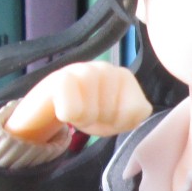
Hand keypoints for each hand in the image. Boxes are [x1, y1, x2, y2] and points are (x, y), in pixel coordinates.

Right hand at [5, 62, 150, 143]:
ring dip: (83, 120)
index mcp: (124, 77)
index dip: (122, 122)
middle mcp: (107, 68)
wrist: (51, 103)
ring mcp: (84, 69)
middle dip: (100, 122)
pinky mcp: (61, 77)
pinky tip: (62, 107)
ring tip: (77, 109)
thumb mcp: (117, 119)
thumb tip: (140, 109)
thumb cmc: (88, 109)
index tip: (109, 116)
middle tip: (88, 112)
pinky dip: (68, 116)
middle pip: (113, 115)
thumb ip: (135, 115)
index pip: (138, 111)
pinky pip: (72, 109)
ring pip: (93, 113)